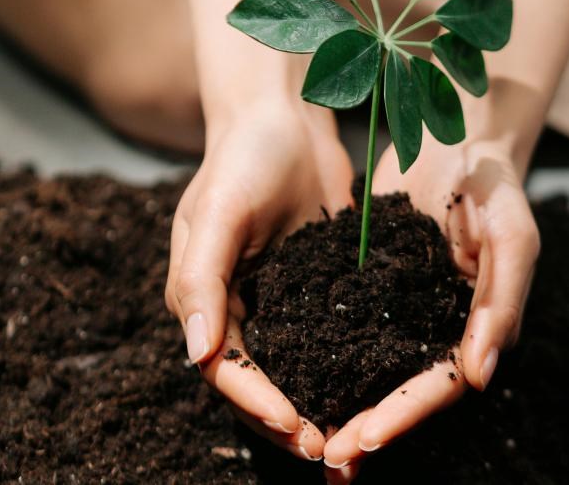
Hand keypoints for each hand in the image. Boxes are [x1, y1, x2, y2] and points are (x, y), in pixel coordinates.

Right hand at [166, 102, 352, 460]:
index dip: (254, 401)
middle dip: (285, 418)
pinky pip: (325, 334)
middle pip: (257, 380)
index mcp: (205, 297)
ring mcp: (279, 298)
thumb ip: (202, 279)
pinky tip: (371, 385)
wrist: (287, 118)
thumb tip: (198, 352)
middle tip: (325, 449)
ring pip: (293, 366)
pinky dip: (340, 365)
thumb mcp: (218, 212)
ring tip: (348, 434)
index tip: (292, 426)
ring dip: (314, 402)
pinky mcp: (315, 285)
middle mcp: (239, 306)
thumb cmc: (243, 158)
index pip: (225, 367)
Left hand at [322, 136, 539, 477]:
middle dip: (369, 424)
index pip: (442, 382)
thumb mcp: (512, 236)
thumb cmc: (495, 185)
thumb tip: (480, 378)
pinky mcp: (375, 284)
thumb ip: (501, 303)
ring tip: (305, 435)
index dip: (407, 413)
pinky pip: (351, 327)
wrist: (458, 137)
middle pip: (404, 388)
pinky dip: (327, 356)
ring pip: (374, 368)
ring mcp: (405, 307)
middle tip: (328, 455)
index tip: (365, 437)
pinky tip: (295, 375)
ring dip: (344, 402)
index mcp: (479, 325)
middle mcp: (440, 326)